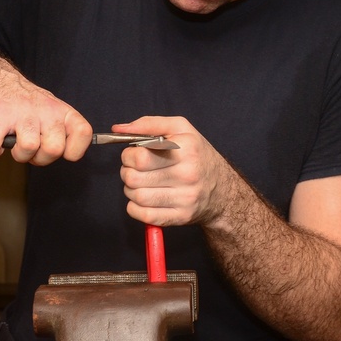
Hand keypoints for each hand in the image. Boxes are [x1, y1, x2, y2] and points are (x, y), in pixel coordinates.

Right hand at [0, 49, 91, 163]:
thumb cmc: (24, 102)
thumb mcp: (51, 110)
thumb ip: (61, 131)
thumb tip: (70, 154)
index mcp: (61, 111)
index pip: (83, 133)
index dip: (74, 150)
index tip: (62, 151)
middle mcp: (45, 110)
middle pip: (54, 149)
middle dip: (41, 159)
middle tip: (33, 149)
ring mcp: (21, 113)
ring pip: (28, 149)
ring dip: (19, 155)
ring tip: (15, 144)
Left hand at [115, 116, 233, 226]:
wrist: (222, 189)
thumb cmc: (197, 155)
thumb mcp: (180, 129)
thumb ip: (149, 124)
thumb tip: (118, 129)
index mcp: (186, 149)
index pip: (140, 157)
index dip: (128, 155)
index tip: (133, 155)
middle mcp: (188, 174)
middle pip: (134, 178)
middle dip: (126, 172)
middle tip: (134, 170)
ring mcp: (185, 198)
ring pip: (137, 197)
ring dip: (130, 190)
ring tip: (140, 183)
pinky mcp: (181, 216)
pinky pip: (145, 216)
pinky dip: (136, 208)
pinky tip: (144, 199)